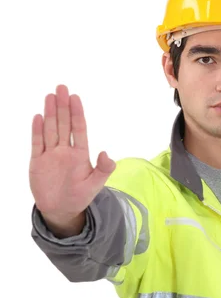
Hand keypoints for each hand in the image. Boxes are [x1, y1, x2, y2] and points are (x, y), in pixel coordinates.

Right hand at [29, 85, 115, 235]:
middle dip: (63, 106)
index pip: (79, 128)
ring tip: (50, 96)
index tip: (75, 97)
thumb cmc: (81, 196)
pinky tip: (38, 117)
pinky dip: (37, 130)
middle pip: (64, 124)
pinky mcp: (38, 162)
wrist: (61, 210)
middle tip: (61, 87)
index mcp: (80, 154)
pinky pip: (37, 143)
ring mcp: (51, 155)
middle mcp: (65, 150)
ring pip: (50, 129)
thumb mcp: (96, 184)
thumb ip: (103, 169)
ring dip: (50, 113)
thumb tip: (107, 154)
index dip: (77, 113)